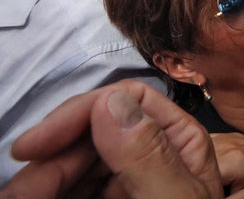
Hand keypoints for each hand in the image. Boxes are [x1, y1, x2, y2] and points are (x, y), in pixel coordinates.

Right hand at [1, 80, 223, 198]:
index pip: (129, 101)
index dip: (78, 114)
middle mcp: (151, 156)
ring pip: (71, 167)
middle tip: (18, 197)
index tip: (34, 145)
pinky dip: (46, 196)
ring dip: (40, 184)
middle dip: (51, 162)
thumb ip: (148, 156)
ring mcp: (124, 183)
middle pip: (89, 136)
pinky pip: (68, 193)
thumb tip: (110, 103)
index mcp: (178, 142)